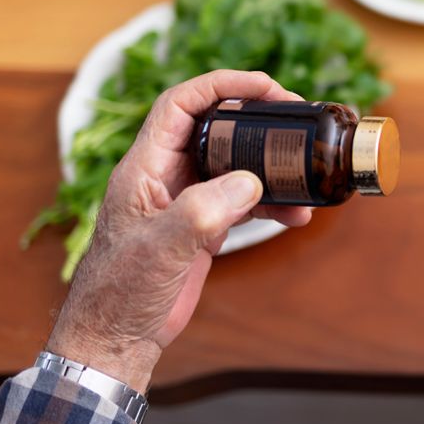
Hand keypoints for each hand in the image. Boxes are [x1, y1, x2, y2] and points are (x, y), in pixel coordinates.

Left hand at [47, 70, 311, 393]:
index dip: (223, 85)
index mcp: (145, 167)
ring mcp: (184, 201)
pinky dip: (269, 205)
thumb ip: (203, 211)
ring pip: (233, 166)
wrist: (117, 338)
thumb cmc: (121, 292)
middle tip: (295, 121)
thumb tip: (250, 183)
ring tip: (305, 178)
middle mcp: (165, 176)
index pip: (182, 104)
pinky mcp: (199, 227)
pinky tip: (295, 216)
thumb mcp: (161, 248)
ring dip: (270, 169)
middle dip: (256, 120)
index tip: (265, 85)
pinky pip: (240, 202)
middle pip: (214, 128)